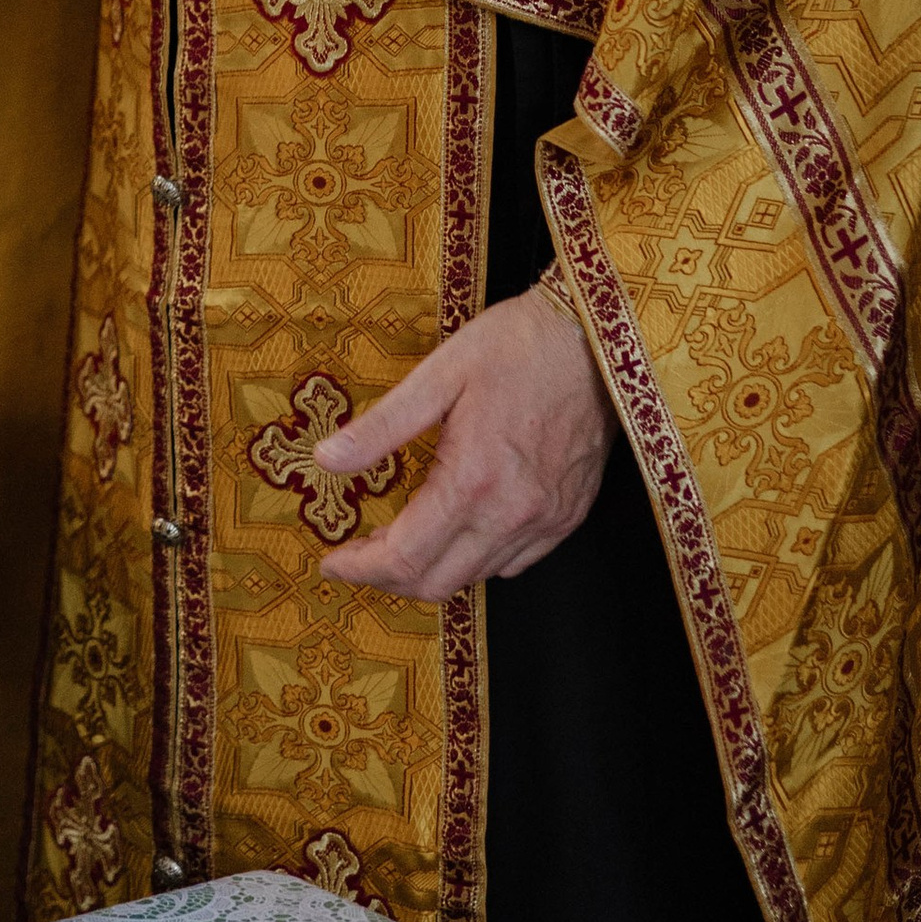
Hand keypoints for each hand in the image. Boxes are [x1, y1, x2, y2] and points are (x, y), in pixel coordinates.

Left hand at [310, 282, 610, 601]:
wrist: (594, 339)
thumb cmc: (517, 346)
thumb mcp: (438, 375)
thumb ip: (380, 426)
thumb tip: (326, 459)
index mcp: (473, 480)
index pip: (405, 557)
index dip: (360, 568)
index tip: (332, 560)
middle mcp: (512, 513)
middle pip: (437, 582)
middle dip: (388, 579)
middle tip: (359, 554)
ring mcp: (546, 520)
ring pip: (475, 577)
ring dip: (431, 570)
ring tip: (400, 541)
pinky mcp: (568, 516)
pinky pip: (514, 562)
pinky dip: (475, 560)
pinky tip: (456, 532)